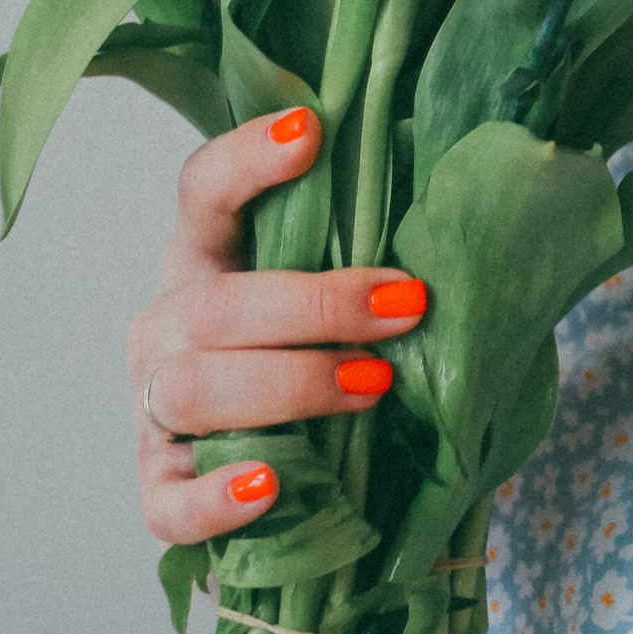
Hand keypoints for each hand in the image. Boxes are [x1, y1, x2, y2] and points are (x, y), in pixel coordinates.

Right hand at [127, 107, 428, 553]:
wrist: (300, 476)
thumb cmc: (335, 362)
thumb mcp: (348, 300)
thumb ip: (378, 258)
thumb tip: (478, 222)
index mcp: (206, 261)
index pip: (203, 192)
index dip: (246, 159)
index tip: (311, 130)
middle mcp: (166, 328)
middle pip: (213, 304)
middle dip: (317, 304)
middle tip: (408, 306)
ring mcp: (154, 411)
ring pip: (192, 389)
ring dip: (291, 386)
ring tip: (372, 386)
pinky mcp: (158, 491)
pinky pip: (167, 503)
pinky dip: (216, 499)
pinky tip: (272, 485)